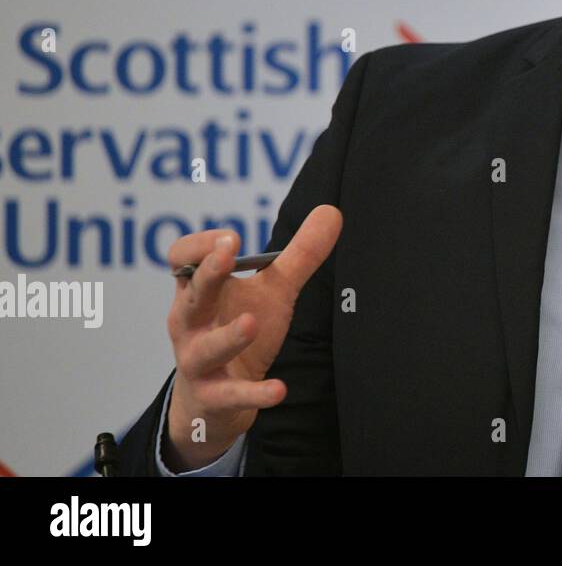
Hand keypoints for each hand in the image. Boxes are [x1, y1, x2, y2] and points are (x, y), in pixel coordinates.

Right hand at [162, 204, 341, 470]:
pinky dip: (253, 393)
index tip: (229, 237)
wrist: (216, 399)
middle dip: (207, 274)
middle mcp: (190, 324)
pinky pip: (231, 395)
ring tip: (251, 323)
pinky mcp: (213, 397)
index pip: (181, 260)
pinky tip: (279, 390)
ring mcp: (198, 362)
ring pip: (206, 349)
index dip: (199, 246)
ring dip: (227, 336)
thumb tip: (331, 211)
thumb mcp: (273, 290)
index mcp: (198, 292)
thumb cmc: (239, 328)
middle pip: (192, 296)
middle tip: (227, 252)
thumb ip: (300, 254)